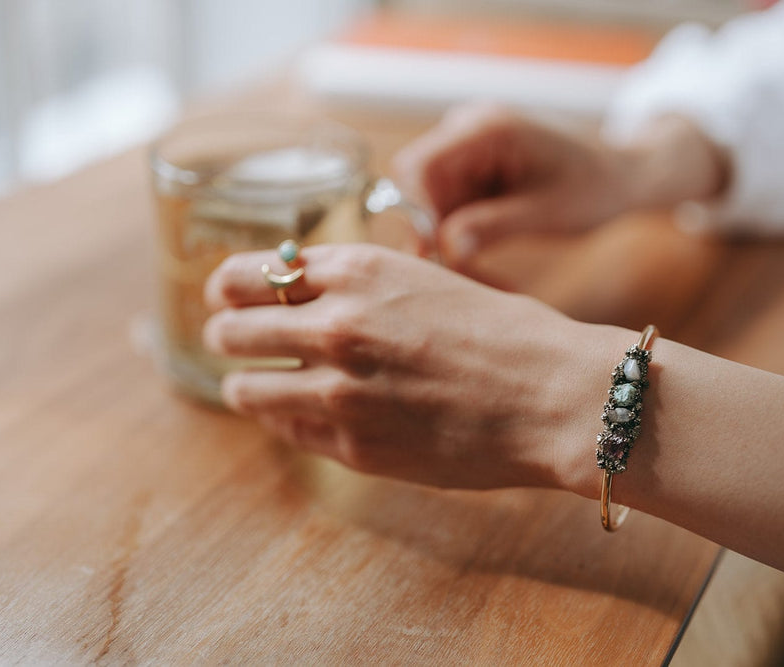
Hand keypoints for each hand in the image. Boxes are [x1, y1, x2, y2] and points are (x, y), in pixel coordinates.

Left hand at [203, 244, 632, 491]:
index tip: (230, 297)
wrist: (553, 395)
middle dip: (231, 335)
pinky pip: (288, 431)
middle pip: (231, 330)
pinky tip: (310, 415)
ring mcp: (337, 390)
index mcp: (356, 271)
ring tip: (260, 387)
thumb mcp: (427, 280)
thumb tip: (304, 291)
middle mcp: (334, 324)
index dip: (231, 287)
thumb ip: (361, 285)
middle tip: (237, 342)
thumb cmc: (508, 332)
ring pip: (243, 388)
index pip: (249, 274)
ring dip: (248, 385)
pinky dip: (288, 422)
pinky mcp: (351, 445)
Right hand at [392, 104, 728, 267]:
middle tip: (450, 277)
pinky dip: (455, 243)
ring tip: (474, 278)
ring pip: (427, 207)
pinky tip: (476, 268)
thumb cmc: (594, 187)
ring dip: (441, 244)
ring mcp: (466, 156)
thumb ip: (493, 226)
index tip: (429, 254)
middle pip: (416, 187)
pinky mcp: (470, 178)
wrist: (621, 178)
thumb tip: (445, 248)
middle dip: (427, 233)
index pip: (420, 166)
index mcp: (486, 129)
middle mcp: (466, 134)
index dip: (415, 211)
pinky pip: (445, 214)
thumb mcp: (547, 212)